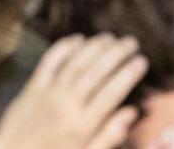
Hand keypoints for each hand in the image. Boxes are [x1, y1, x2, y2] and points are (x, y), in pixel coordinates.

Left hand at [0, 34, 148, 148]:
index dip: (128, 74)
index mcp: (83, 125)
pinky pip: (48, 63)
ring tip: (110, 37)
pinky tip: (77, 39)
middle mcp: (67, 106)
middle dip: (115, 54)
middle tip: (131, 41)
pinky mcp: (31, 88)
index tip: (142, 60)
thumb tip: (131, 112)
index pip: (111, 93)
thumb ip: (109, 136)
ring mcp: (47, 94)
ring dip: (93, 48)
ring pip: (74, 64)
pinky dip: (63, 49)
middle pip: (95, 73)